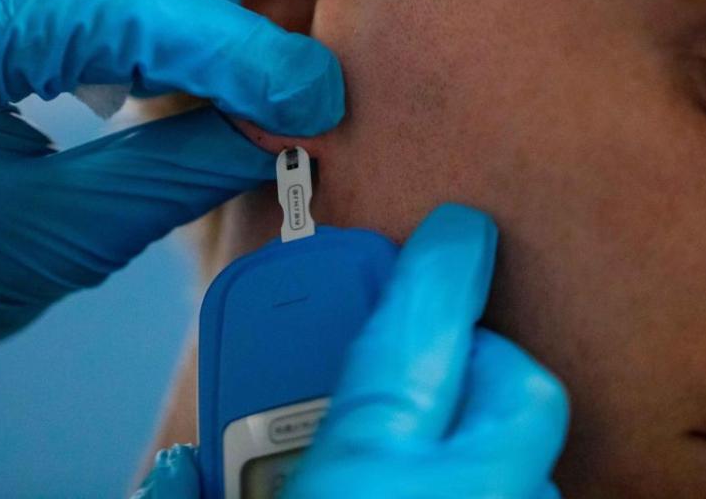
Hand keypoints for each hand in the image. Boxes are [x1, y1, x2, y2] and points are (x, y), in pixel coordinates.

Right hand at [133, 205, 568, 497]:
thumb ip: (195, 483)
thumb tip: (176, 471)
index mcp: (373, 474)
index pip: (422, 332)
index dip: (441, 266)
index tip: (458, 233)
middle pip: (521, 389)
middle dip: (486, 363)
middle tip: (432, 371)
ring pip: (530, 463)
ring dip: (486, 445)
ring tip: (428, 461)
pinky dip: (489, 495)